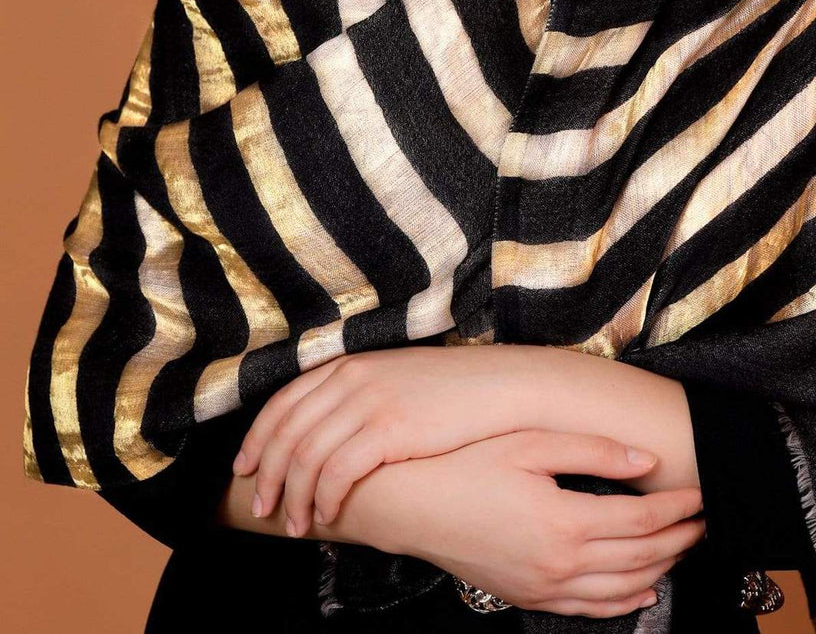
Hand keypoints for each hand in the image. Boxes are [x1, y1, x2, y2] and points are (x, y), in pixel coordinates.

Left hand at [231, 346, 533, 535]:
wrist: (498, 386)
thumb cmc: (450, 388)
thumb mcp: (394, 378)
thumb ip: (356, 394)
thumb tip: (324, 427)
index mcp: (348, 364)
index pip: (282, 402)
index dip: (256, 439)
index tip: (243, 468)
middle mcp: (350, 379)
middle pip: (286, 432)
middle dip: (265, 475)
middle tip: (260, 509)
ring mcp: (369, 402)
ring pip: (307, 457)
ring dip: (293, 497)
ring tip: (295, 525)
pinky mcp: (389, 428)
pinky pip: (339, 471)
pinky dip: (325, 498)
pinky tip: (328, 515)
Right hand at [345, 426, 706, 617]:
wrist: (411, 504)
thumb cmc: (466, 464)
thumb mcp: (530, 443)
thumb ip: (592, 450)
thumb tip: (644, 459)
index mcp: (565, 521)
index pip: (642, 518)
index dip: (677, 507)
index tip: (701, 493)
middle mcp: (560, 563)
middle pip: (640, 556)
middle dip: (679, 538)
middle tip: (704, 520)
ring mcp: (543, 586)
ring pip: (622, 588)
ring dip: (661, 568)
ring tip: (683, 547)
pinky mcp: (528, 596)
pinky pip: (589, 610)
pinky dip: (625, 603)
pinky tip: (642, 592)